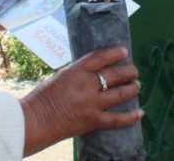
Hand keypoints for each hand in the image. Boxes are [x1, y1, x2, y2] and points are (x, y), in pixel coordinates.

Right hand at [21, 46, 141, 155]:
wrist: (33, 121)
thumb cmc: (41, 98)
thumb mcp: (60, 77)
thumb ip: (77, 74)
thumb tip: (93, 74)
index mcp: (76, 71)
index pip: (101, 57)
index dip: (115, 53)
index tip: (124, 51)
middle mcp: (86, 85)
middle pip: (114, 75)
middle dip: (128, 72)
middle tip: (134, 71)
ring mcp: (91, 104)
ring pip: (120, 94)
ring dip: (132, 89)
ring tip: (137, 85)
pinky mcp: (92, 121)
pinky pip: (116, 119)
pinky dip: (130, 117)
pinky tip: (140, 112)